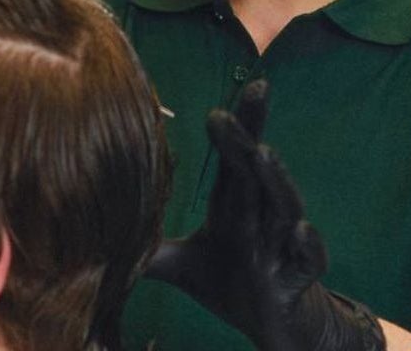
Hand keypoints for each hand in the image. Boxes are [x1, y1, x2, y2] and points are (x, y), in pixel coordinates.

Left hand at [145, 80, 384, 350]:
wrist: (273, 325)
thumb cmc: (232, 281)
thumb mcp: (183, 265)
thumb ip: (151, 249)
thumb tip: (101, 238)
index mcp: (234, 205)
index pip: (235, 158)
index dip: (238, 124)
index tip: (244, 85)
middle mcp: (261, 216)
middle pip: (257, 170)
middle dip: (250, 136)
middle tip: (243, 103)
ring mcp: (282, 246)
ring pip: (285, 207)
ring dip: (277, 180)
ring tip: (264, 155)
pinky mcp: (298, 279)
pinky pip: (308, 259)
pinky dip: (308, 245)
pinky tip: (300, 230)